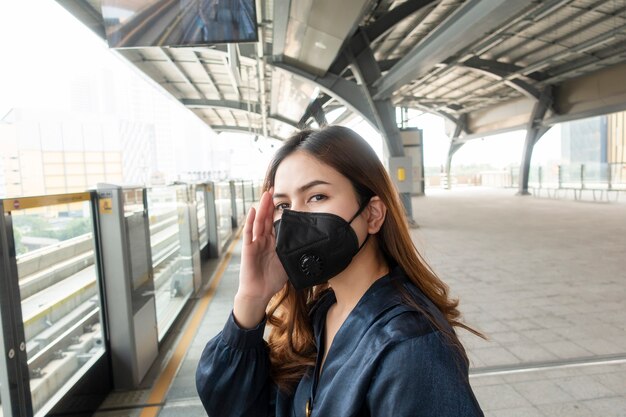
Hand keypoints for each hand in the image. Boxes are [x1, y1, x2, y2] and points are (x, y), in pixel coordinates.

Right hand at [233, 189, 287, 328]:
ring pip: (258, 222)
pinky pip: (249, 233)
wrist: (260, 293)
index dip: (278, 211)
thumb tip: (313, 245)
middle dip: (269, 204)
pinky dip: (250, 221)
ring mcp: (255, 243)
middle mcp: (263, 240)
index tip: (284, 198)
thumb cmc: (273, 279)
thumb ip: (295, 252)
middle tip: (273, 189)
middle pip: (266, 218)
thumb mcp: (288, 262)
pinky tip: (253, 211)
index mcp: (272, 242)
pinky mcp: (248, 249)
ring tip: (266, 195)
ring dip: (262, 208)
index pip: (274, 223)